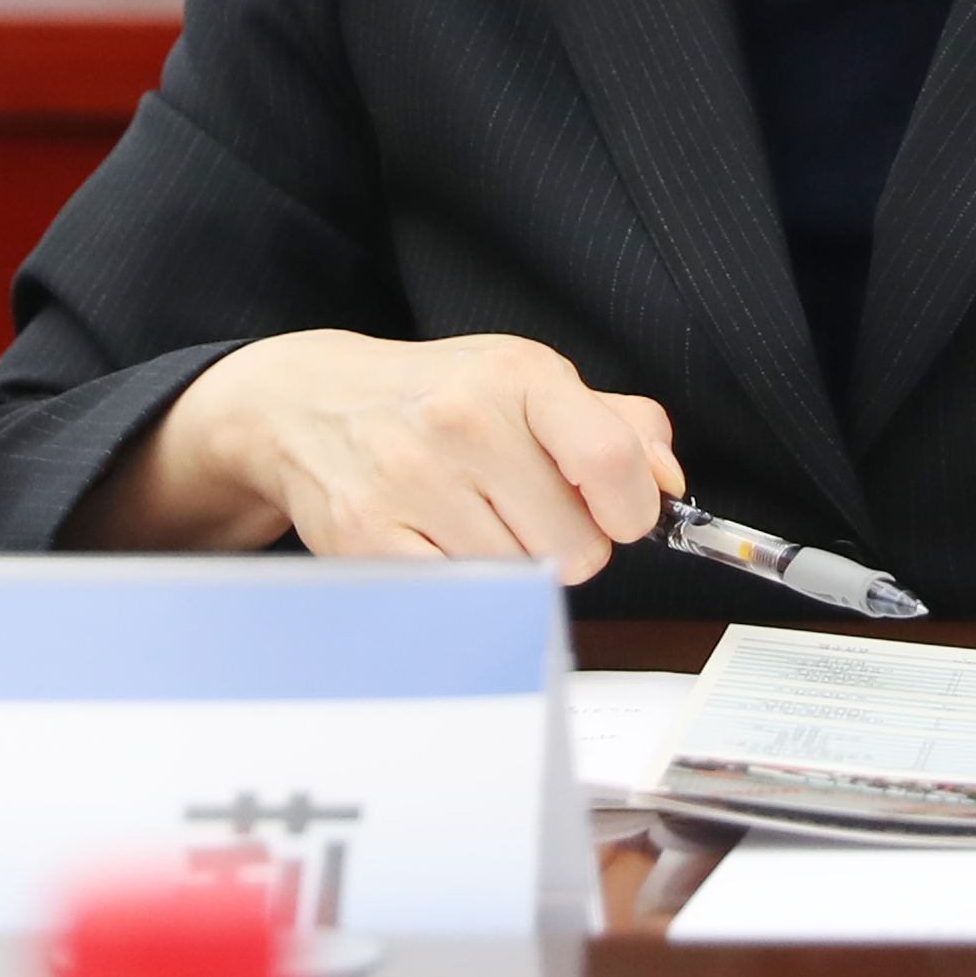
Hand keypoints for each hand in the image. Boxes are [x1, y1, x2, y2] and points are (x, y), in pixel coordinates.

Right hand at [75, 329, 680, 581]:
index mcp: (519, 377)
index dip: (631, 510)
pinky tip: (439, 545)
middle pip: (575, 548)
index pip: (612, 460)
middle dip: (564, 545)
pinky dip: (462, 588)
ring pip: (520, 582)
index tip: (617, 515)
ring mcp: (410, 480)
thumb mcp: (529, 382)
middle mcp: (464, 422)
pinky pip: (460, 599)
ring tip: (473, 522)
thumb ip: (616, 425)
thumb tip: (666, 482)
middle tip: (524, 514)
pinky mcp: (367, 537)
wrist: (309, 402)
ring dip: (510, 568)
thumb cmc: (435, 396)